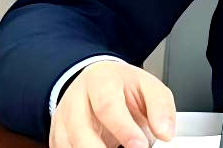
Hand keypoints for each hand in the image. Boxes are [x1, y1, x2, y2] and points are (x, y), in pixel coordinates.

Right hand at [50, 60, 175, 147]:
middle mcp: (75, 99)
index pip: (108, 106)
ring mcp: (62, 120)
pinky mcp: (56, 138)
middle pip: (81, 131)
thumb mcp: (147, 86)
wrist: (96, 82)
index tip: (140, 146)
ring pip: (69, 146)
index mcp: (100, 80)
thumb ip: (160, 106)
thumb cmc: (122, 86)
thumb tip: (165, 132)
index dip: (123, 129)